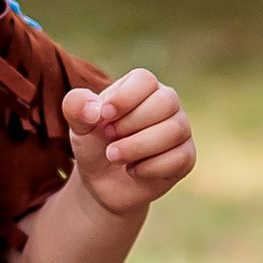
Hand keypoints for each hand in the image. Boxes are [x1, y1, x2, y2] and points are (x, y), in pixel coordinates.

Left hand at [66, 69, 195, 215]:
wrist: (103, 182)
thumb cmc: (94, 144)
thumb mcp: (78, 125)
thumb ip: (76, 107)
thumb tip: (95, 109)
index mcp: (142, 87)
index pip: (145, 80)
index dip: (124, 98)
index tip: (104, 116)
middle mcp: (167, 104)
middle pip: (166, 102)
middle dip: (131, 124)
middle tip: (108, 137)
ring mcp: (180, 130)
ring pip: (174, 130)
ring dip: (137, 147)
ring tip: (113, 156)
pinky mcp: (186, 157)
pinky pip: (179, 158)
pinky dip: (150, 167)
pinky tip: (133, 170)